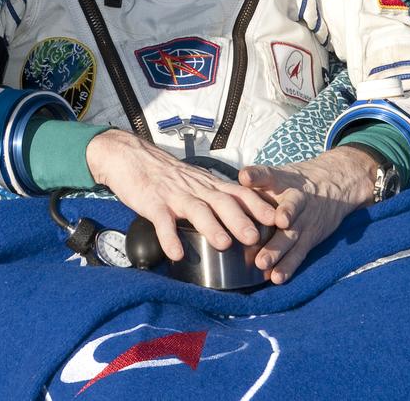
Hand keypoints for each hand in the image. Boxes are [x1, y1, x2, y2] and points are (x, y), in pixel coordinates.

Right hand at [86, 129, 276, 260]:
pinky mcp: (152, 202)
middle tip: (256, 237)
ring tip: (224, 244)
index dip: (259, 206)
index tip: (279, 220)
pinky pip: (162, 221)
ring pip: (196, 209)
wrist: (130, 156)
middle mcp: (196, 188)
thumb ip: (216, 196)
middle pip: (222, 202)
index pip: (239, 192)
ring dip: (211, 226)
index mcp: (208, 184)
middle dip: (241, 219)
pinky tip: (176, 253)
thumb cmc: (166, 174)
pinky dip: (169, 237)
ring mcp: (174, 195)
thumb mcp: (196, 181)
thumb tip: (243, 217)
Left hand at [238, 145, 375, 283]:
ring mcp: (305, 220)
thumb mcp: (278, 174)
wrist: (334, 184)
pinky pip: (300, 253)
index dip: (257, 176)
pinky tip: (276, 278)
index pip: (268, 174)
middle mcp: (296, 199)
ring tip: (262, 264)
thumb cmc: (294, 182)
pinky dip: (289, 266)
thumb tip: (238, 179)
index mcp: (283, 181)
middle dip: (275, 222)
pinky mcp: (311, 237)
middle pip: (286, 210)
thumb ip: (258, 178)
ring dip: (278, 252)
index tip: (245, 178)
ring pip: (292, 236)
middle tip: (256, 237)